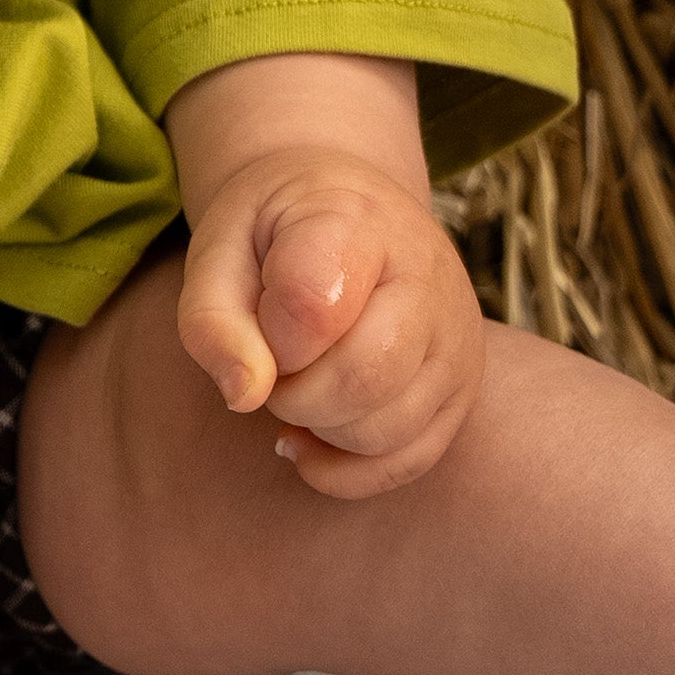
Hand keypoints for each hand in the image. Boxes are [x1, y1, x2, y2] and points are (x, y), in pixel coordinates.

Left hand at [164, 55, 485, 499]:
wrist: (343, 204)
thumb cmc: (272, 233)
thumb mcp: (218, 248)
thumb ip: (213, 319)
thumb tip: (244, 395)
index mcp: (358, 223)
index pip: (314, 309)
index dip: (268, 338)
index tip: (258, 318)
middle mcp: (428, 278)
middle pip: (364, 379)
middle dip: (293, 393)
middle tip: (273, 361)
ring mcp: (456, 339)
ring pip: (386, 431)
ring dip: (319, 427)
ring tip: (299, 382)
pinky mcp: (461, 391)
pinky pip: (408, 463)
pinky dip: (345, 470)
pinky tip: (308, 439)